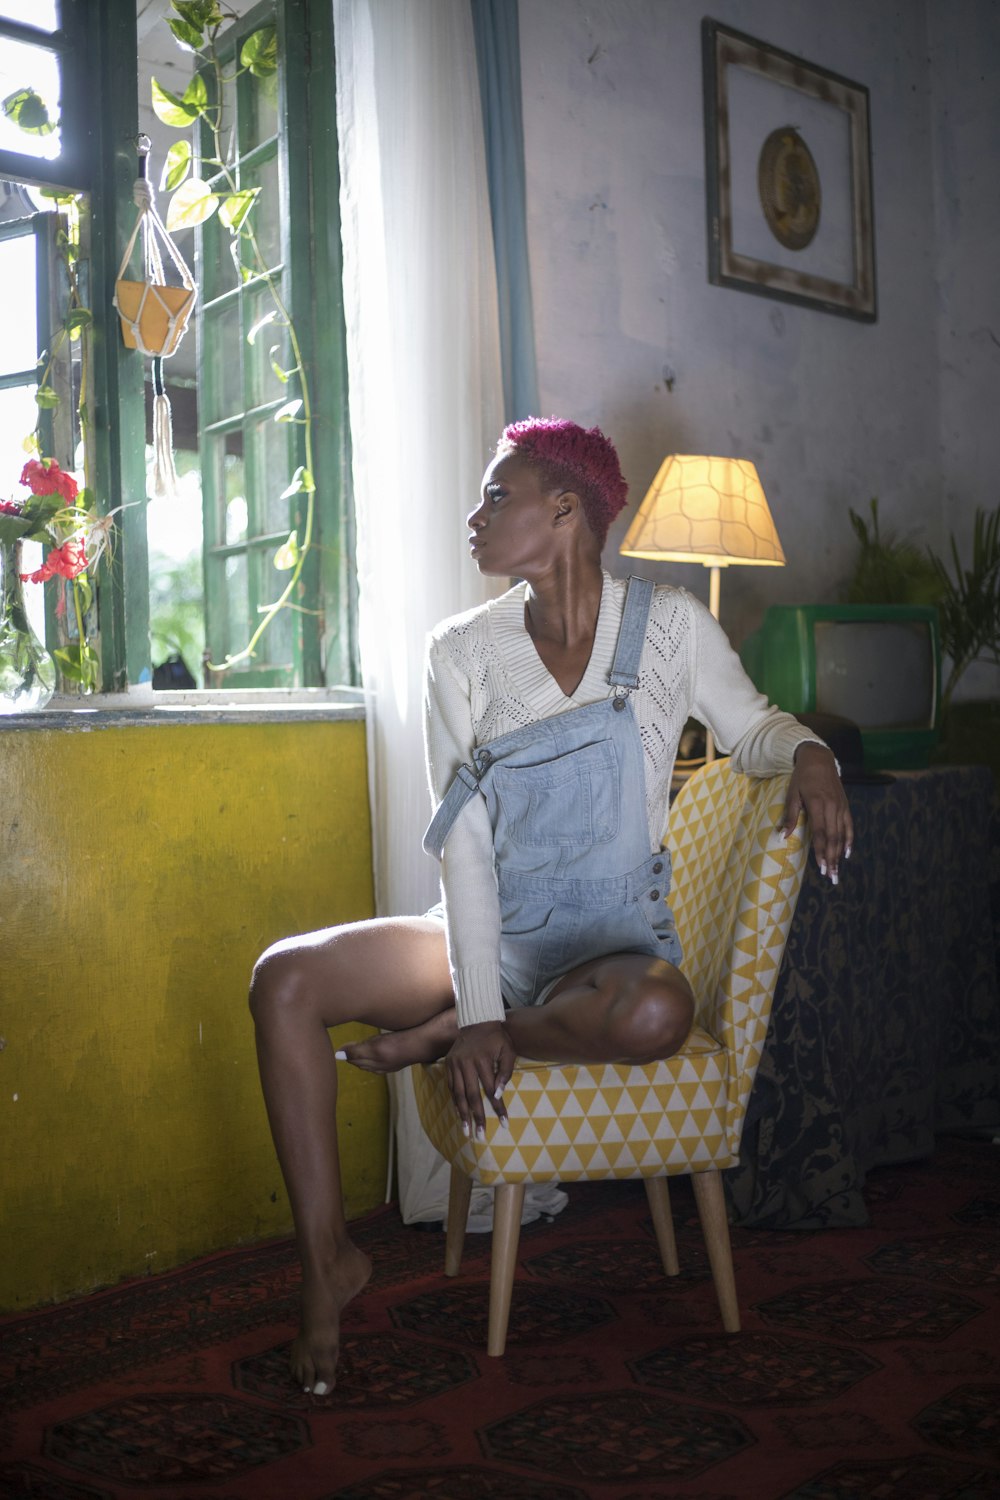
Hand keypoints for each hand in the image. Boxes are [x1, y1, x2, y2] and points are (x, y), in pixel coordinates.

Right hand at [445, 1020, 514, 1138]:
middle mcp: (467, 1064)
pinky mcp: (448, 1064)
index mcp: (483, 1061)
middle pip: (472, 1096)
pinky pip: (451, 1087)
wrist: (476, 1020)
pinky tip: (459, 1114)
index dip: (498, 1108)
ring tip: (466, 1131)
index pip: (491, 1091)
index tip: (504, 1123)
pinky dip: (455, 1101)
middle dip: (477, 1118)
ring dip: (462, 1114)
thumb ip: (506, 1072)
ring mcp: (455, 1064)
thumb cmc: (497, 1038)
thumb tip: (498, 1095)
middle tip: (480, 1136)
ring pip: (458, 1094)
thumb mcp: (508, 1051)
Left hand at [782, 743, 853, 884]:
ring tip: (837, 870)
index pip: (821, 833)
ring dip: (839, 854)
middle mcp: (832, 807)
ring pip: (842, 834)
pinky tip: (846, 853)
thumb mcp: (792, 793)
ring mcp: (841, 806)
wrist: (819, 759)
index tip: (821, 867)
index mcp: (818, 804)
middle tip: (831, 877)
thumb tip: (782, 837)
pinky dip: (849, 840)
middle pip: (833, 838)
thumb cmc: (802, 777)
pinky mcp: (845, 805)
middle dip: (832, 859)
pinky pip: (849, 825)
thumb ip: (790, 816)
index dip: (822, 852)